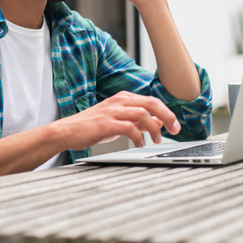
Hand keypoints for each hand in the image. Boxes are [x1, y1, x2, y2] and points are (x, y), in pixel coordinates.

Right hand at [54, 91, 180, 150]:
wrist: (67, 131)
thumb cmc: (92, 126)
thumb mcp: (118, 121)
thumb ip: (138, 121)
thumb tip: (158, 123)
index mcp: (123, 98)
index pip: (152, 100)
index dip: (167, 112)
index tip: (175, 125)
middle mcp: (119, 101)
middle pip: (151, 103)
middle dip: (167, 116)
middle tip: (174, 130)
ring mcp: (112, 111)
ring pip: (142, 114)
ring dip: (154, 128)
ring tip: (156, 140)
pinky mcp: (106, 123)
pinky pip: (129, 127)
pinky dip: (138, 136)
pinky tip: (139, 144)